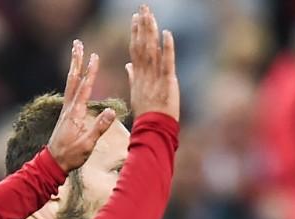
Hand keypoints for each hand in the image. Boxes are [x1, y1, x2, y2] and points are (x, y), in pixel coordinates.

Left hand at [46, 40, 117, 171]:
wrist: (53, 162)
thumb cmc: (71, 155)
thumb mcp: (87, 144)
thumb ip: (99, 127)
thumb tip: (110, 111)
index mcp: (75, 113)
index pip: (84, 88)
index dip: (90, 72)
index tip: (94, 56)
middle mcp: (69, 107)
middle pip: (73, 79)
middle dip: (77, 61)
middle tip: (78, 44)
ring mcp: (66, 110)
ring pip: (70, 83)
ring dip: (74, 66)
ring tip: (76, 52)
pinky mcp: (66, 114)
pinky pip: (70, 91)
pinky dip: (73, 79)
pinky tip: (76, 76)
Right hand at [127, 4, 178, 120]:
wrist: (153, 129)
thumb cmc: (146, 114)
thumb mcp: (136, 93)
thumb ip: (132, 77)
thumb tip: (127, 65)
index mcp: (138, 75)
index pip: (135, 49)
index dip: (135, 32)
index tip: (135, 18)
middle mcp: (144, 73)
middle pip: (142, 45)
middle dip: (142, 25)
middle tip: (143, 8)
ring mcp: (155, 77)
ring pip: (152, 50)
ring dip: (151, 31)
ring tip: (150, 14)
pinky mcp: (167, 82)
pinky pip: (167, 62)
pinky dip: (167, 48)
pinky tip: (167, 33)